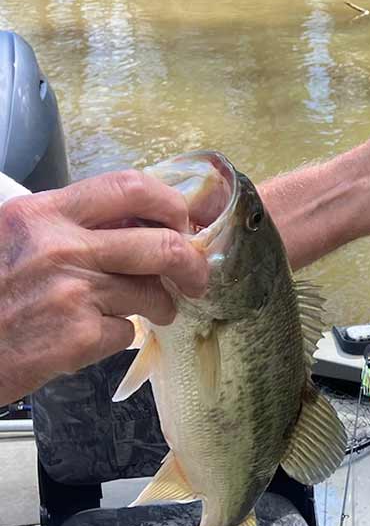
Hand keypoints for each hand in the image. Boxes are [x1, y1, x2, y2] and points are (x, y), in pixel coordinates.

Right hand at [0, 170, 207, 403]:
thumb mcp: (16, 236)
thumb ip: (70, 226)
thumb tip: (135, 224)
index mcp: (44, 213)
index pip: (130, 187)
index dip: (170, 203)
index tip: (182, 221)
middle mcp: (62, 248)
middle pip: (162, 244)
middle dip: (192, 264)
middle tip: (196, 277)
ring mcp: (74, 294)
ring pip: (152, 294)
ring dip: (163, 305)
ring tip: (156, 310)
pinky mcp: (79, 338)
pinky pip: (126, 333)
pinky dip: (120, 336)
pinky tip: (95, 336)